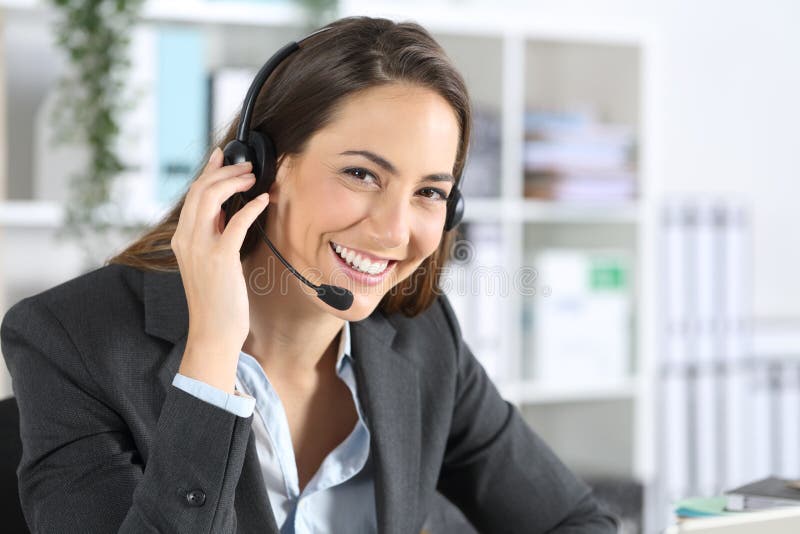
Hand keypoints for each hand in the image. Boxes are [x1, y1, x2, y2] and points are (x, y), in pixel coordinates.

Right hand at [171, 146, 268, 358]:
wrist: (213, 331)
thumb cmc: (216, 299)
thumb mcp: (209, 260)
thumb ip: (212, 235)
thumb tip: (224, 211)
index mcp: (182, 238)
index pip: (192, 194)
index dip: (208, 171)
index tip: (221, 155)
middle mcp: (186, 239)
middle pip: (201, 190)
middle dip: (225, 171)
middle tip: (246, 165)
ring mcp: (201, 248)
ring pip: (211, 199)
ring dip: (234, 182)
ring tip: (253, 177)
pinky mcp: (220, 258)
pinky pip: (235, 223)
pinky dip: (250, 207)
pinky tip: (262, 200)